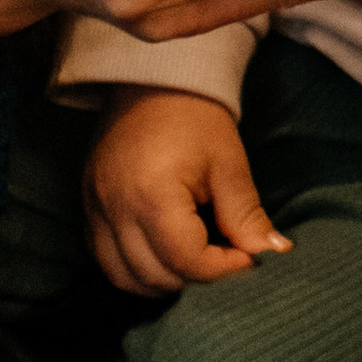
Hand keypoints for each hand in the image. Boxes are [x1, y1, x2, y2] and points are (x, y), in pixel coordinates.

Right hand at [87, 90, 289, 296]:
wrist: (153, 80)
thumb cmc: (195, 118)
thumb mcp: (229, 164)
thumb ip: (247, 216)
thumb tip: (273, 253)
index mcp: (152, 195)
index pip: (187, 261)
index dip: (224, 268)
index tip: (246, 254)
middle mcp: (115, 208)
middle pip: (156, 276)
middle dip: (196, 277)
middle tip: (223, 256)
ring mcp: (95, 209)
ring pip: (125, 277)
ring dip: (163, 280)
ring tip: (194, 259)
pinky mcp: (88, 207)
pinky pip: (106, 260)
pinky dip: (135, 269)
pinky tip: (163, 255)